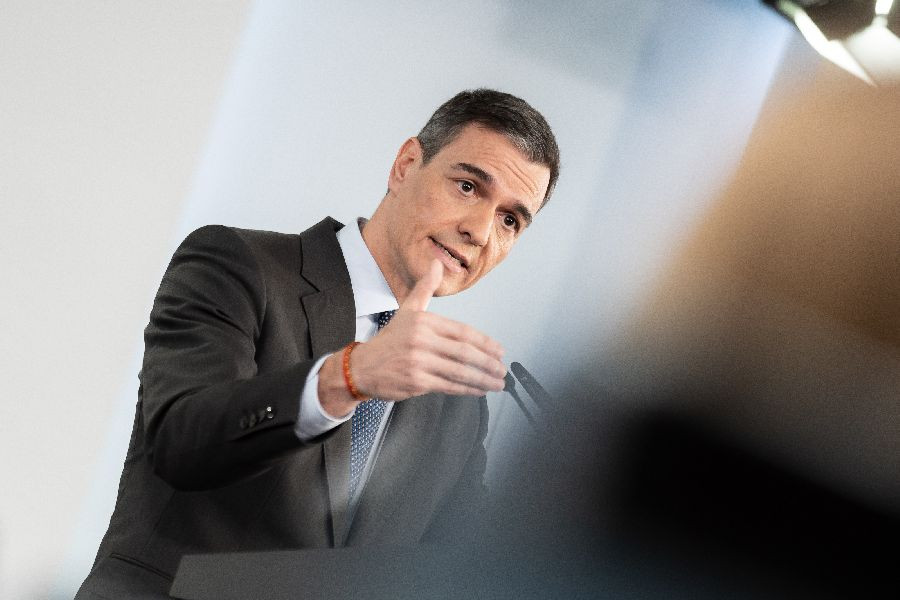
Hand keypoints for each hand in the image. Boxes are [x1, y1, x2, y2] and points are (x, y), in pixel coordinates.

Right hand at [352, 259, 506, 400]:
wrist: (362, 367)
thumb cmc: (390, 341)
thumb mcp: (407, 310)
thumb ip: (425, 288)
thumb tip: (438, 264)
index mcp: (423, 322)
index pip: (462, 332)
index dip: (484, 343)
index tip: (499, 351)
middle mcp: (421, 341)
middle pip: (464, 352)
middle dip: (488, 363)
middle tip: (502, 370)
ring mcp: (419, 362)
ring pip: (459, 371)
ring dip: (482, 379)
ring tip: (497, 383)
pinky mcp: (416, 382)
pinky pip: (448, 385)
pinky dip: (466, 389)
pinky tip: (478, 390)